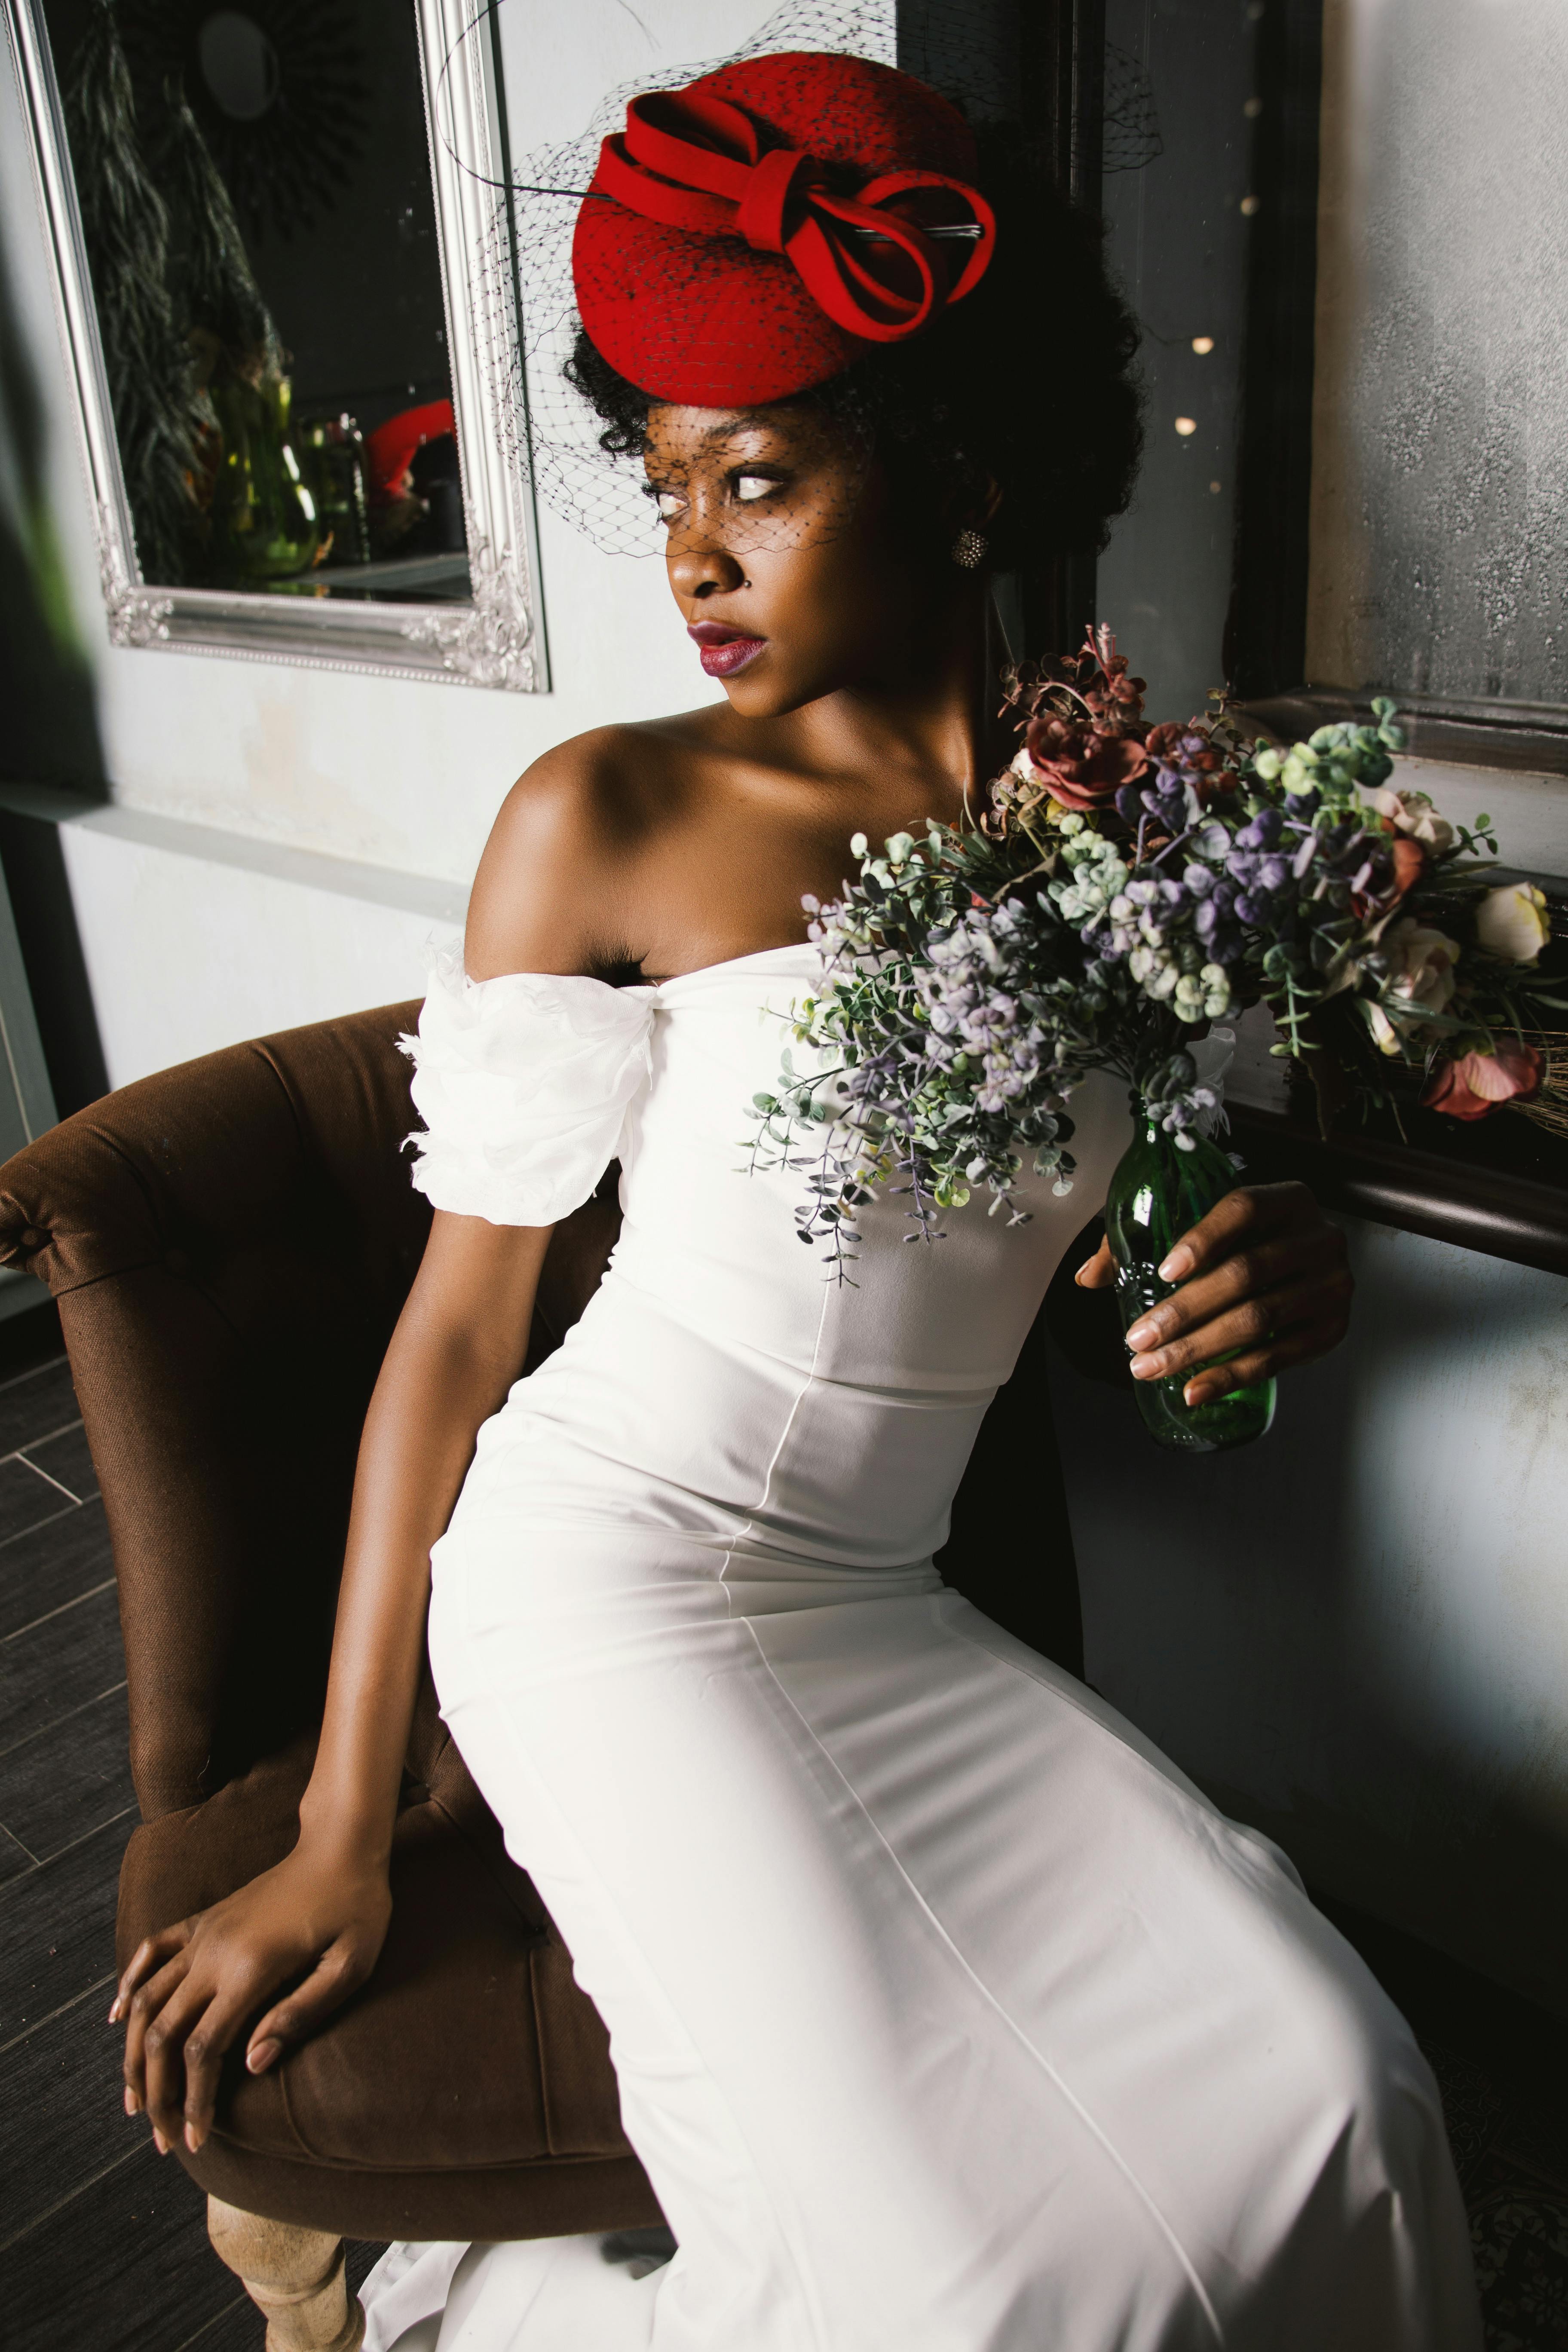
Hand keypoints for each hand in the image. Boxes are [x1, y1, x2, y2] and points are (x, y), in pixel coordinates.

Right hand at [111, 1840, 391, 2157]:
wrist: (341, 1846)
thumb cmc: (356, 1908)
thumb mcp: (349, 1965)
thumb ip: (301, 2013)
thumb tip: (252, 2064)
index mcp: (251, 1969)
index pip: (204, 2050)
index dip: (193, 2102)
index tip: (196, 2142)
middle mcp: (215, 1952)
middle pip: (163, 2033)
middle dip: (157, 2094)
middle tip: (162, 2139)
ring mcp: (204, 1933)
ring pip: (146, 1999)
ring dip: (133, 2053)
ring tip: (135, 2100)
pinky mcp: (203, 1919)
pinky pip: (151, 1951)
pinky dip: (129, 1985)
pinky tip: (119, 2016)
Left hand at [1074, 1180, 1352, 1406]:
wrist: (1310, 1264)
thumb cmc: (1247, 1240)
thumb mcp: (1200, 1224)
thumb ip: (1142, 1240)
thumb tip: (1089, 1276)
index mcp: (1287, 1199)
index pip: (1245, 1209)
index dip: (1204, 1239)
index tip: (1164, 1271)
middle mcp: (1319, 1236)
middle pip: (1247, 1272)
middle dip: (1185, 1312)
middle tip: (1139, 1339)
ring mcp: (1332, 1284)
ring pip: (1260, 1319)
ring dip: (1201, 1349)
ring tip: (1154, 1366)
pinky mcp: (1334, 1328)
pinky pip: (1280, 1357)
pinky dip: (1233, 1376)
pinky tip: (1196, 1388)